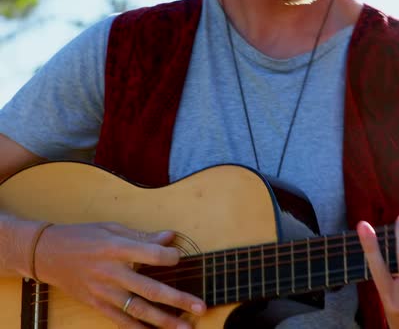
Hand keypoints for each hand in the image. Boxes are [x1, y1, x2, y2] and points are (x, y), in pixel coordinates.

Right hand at [35, 222, 205, 328]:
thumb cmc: (83, 237)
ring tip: (186, 327)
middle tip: (201, 307)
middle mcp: (112, 273)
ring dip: (165, 321)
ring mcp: (104, 292)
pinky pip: (121, 321)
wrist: (48, 254)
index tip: (179, 257)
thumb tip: (171, 237)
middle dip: (178, 299)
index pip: (152, 256)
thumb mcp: (112, 229)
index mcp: (117, 248)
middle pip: (150, 289)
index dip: (170, 257)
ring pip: (139, 310)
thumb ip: (143, 237)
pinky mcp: (97, 305)